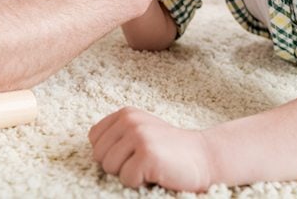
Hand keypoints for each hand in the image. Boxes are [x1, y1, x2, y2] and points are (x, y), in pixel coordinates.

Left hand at [89, 107, 213, 191]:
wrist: (203, 157)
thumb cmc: (168, 150)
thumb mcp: (140, 132)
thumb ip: (117, 135)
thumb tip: (93, 151)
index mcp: (125, 113)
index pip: (94, 138)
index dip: (109, 152)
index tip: (131, 153)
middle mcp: (130, 121)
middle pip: (99, 155)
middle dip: (117, 165)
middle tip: (142, 161)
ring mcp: (138, 136)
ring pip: (110, 168)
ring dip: (129, 174)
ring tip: (149, 166)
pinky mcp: (147, 155)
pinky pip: (126, 179)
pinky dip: (141, 183)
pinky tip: (156, 172)